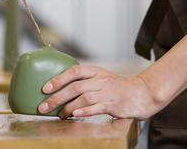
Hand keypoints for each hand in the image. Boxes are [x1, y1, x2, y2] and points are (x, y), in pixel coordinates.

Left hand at [38, 65, 164, 119]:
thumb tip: (60, 89)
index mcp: (97, 71)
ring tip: (59, 115)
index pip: (74, 71)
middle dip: (56, 98)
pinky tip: (74, 115)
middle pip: (75, 87)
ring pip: (83, 98)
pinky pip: (96, 107)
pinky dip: (83, 111)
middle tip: (44, 107)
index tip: (45, 88)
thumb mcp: (102, 78)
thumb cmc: (118, 88)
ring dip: (67, 108)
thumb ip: (85, 82)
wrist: (142, 94)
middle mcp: (102, 79)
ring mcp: (108, 92)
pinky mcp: (114, 104)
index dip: (58, 79)